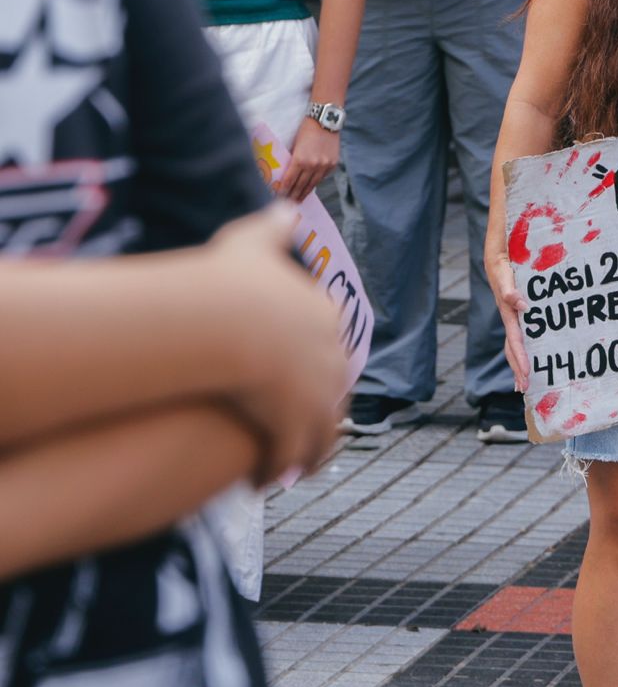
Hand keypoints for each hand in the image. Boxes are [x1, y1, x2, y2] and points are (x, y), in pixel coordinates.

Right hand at [203, 207, 344, 485]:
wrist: (217, 323)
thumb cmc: (224, 284)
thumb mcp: (251, 245)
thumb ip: (272, 228)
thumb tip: (285, 206)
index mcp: (323, 320)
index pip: (326, 349)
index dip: (310, 369)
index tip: (297, 384)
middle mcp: (330, 358)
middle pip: (329, 394)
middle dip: (314, 416)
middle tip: (298, 436)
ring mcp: (317, 392)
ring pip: (318, 433)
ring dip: (302, 453)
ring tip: (284, 469)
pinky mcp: (298, 422)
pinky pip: (294, 454)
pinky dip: (281, 468)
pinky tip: (265, 479)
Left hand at [279, 118, 339, 201]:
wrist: (325, 121)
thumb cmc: (306, 129)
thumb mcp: (295, 144)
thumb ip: (293, 159)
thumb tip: (289, 174)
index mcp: (300, 160)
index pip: (289, 180)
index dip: (284, 190)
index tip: (279, 197)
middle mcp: (313, 165)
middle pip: (301, 185)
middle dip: (294, 195)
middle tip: (288, 203)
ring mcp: (324, 166)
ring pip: (313, 184)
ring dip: (304, 193)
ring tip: (299, 200)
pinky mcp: (333, 164)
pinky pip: (322, 177)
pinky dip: (315, 183)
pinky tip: (310, 187)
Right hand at [488, 250, 531, 391]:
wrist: (496, 253)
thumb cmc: (502, 261)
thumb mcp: (504, 272)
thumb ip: (510, 289)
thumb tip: (522, 306)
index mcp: (507, 312)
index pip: (515, 340)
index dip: (520, 358)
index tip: (526, 374)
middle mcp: (508, 317)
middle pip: (512, 348)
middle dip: (517, 368)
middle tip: (524, 389)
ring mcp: (511, 316)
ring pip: (514, 345)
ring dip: (518, 363)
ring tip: (524, 382)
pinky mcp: (515, 312)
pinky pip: (519, 335)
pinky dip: (523, 349)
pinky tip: (529, 357)